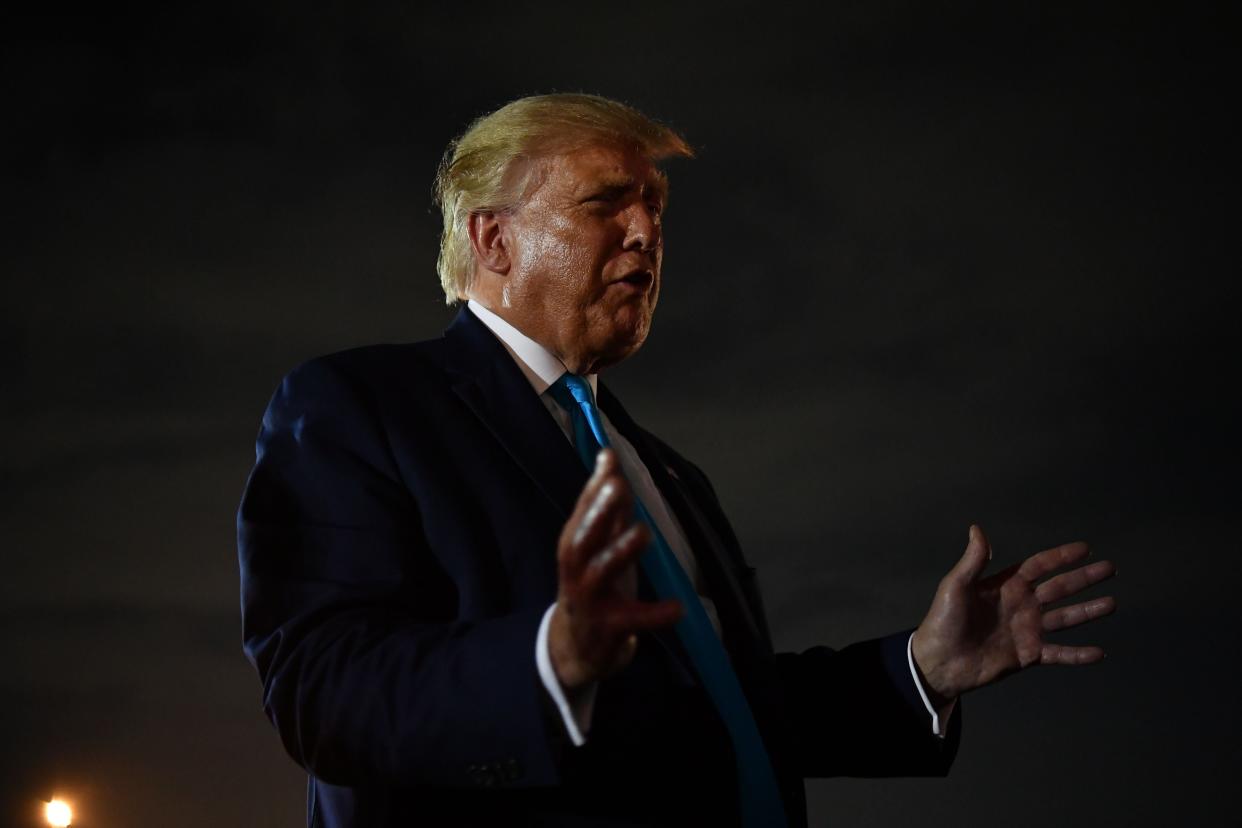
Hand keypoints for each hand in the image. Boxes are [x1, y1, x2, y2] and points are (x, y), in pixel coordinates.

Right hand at [548, 448, 683, 689]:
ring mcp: (591, 599)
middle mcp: (577, 569)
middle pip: (583, 537)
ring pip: (602, 571)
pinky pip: (634, 620)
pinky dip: (655, 615)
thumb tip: (608, 456)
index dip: (595, 485)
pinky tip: (678, 608)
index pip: (583, 510)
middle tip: (618, 487)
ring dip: (621, 551)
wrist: (576, 647)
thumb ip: (605, 505)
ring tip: (643, 532)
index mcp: (576, 545)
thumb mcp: (597, 545)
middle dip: (598, 512)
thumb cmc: (593, 585)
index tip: (609, 459)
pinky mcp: (610, 627)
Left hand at [911, 524, 1115, 705]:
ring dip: (1088, 611)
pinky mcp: (1028, 655)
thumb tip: (976, 528)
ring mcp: (1027, 630)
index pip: (1039, 566)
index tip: (1085, 548)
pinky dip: (1078, 655)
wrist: (939, 661)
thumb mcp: (956, 586)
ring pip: (1065, 618)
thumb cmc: (942, 621)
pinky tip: (1099, 653)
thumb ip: (972, 561)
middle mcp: (1021, 605)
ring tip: (1112, 603)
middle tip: (1110, 568)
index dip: (1061, 557)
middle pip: (1059, 588)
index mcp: (1006, 585)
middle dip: (1084, 578)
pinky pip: (1059, 654)